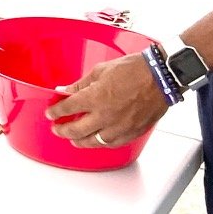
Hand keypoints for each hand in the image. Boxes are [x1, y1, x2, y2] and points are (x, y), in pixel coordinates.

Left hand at [43, 52, 168, 148]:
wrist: (161, 77)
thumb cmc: (135, 70)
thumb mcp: (101, 70)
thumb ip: (81, 84)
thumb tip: (67, 90)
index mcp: (94, 97)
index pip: (67, 109)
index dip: (56, 112)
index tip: (51, 113)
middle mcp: (104, 116)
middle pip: (76, 130)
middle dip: (62, 130)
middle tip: (57, 129)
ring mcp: (119, 127)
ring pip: (93, 142)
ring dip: (80, 141)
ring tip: (73, 139)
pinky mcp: (132, 132)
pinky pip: (112, 144)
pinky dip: (101, 143)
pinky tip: (97, 141)